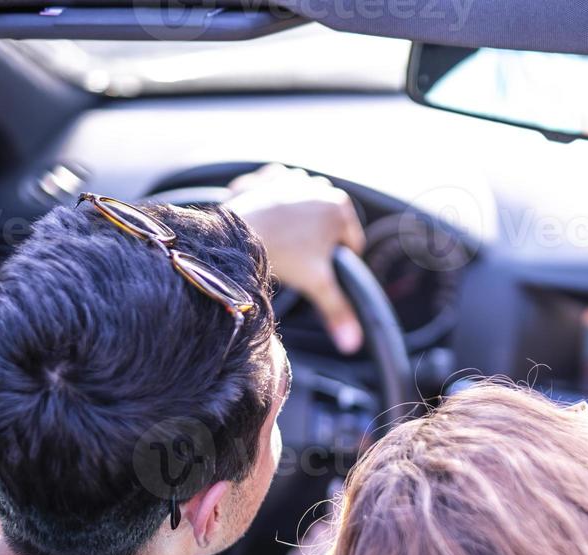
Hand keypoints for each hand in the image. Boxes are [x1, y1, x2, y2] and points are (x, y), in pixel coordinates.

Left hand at [227, 164, 367, 354]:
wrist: (234, 235)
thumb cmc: (280, 255)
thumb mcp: (316, 286)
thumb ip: (338, 312)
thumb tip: (353, 344)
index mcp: (341, 208)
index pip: (350, 245)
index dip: (334, 264)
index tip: (314, 271)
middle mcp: (320, 187)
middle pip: (327, 226)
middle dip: (314, 243)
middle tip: (294, 258)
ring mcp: (293, 178)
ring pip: (303, 211)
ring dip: (296, 224)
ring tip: (279, 243)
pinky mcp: (268, 177)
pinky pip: (277, 193)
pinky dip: (273, 206)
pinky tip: (267, 222)